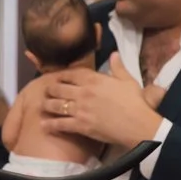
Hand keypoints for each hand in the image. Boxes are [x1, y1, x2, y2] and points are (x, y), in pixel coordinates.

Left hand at [41, 54, 162, 150]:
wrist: (137, 124)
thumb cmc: (135, 102)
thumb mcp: (128, 81)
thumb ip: (118, 67)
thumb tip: (114, 54)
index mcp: (94, 79)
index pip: (71, 73)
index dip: (62, 75)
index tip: (57, 77)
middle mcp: (83, 92)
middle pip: (58, 88)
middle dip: (50, 89)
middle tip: (47, 91)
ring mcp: (80, 109)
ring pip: (55, 105)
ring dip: (47, 105)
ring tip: (43, 105)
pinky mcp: (80, 125)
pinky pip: (60, 124)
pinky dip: (50, 124)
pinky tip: (44, 125)